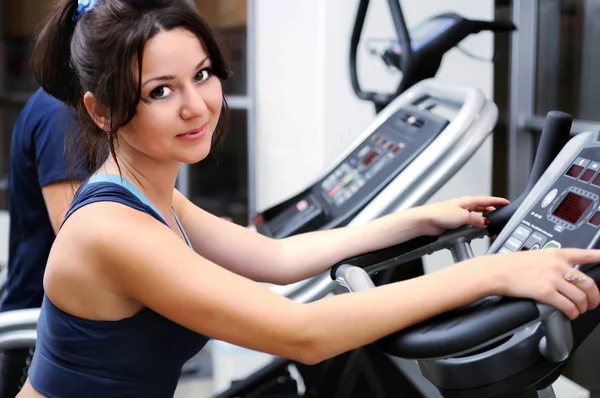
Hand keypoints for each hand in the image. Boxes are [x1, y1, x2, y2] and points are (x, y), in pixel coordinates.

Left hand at [413, 196, 509, 235]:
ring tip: (490, 225)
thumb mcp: (463, 216)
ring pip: (475, 217)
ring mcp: (458, 215)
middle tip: (500, 214)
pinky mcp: (453, 224)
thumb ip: (476, 219)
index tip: (506, 202)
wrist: (425, 221)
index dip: (497, 201)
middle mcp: (463, 207)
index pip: (486, 200)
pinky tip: (475, 231)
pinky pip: (468, 225)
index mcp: (466, 201)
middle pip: (481, 208)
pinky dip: (474, 227)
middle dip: (491, 211)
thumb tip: (485, 222)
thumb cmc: (439, 213)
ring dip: (482, 221)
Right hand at [477, 249, 599, 319]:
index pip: (586, 254)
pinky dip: (572, 313)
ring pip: (581, 297)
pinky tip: (569, 314)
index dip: (599, 257)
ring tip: (578, 310)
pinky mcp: (546, 293)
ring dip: (583, 307)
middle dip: (594, 297)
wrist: (495, 271)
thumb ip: (551, 263)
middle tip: (592, 303)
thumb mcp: (534, 256)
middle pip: (589, 283)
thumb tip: (561, 274)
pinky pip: (568, 306)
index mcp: (556, 254)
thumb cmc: (509, 264)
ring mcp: (553, 279)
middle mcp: (558, 266)